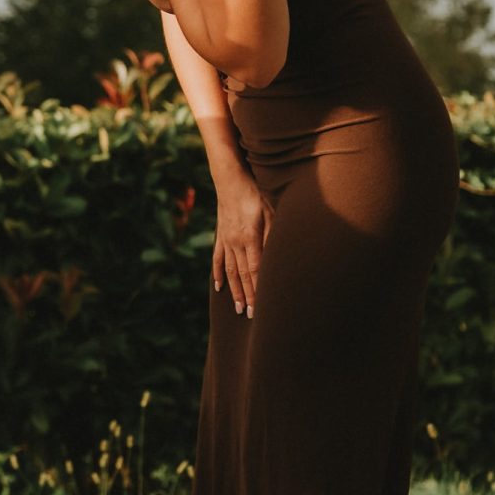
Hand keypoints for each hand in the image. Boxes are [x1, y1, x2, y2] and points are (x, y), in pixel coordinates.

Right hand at [212, 172, 273, 317]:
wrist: (229, 178)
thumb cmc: (255, 192)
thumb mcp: (270, 211)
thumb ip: (273, 235)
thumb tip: (277, 257)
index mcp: (249, 238)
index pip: (254, 271)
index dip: (257, 290)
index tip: (261, 308)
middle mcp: (235, 243)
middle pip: (242, 275)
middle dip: (247, 296)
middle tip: (251, 316)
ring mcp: (226, 240)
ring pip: (229, 271)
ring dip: (234, 291)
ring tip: (238, 308)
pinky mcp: (220, 235)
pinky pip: (218, 259)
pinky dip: (218, 273)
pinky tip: (218, 286)